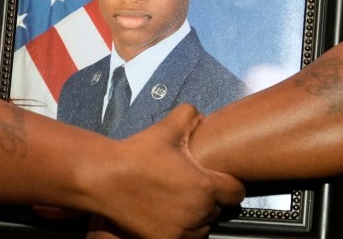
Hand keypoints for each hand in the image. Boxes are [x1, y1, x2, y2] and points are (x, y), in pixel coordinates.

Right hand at [88, 103, 244, 238]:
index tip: (220, 179)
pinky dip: (180, 228)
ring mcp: (181, 231)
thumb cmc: (137, 155)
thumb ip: (190, 117)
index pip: (236, 192)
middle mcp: (197, 213)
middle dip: (209, 199)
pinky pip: (184, 238)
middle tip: (192, 186)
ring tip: (179, 200)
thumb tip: (200, 116)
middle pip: (218, 210)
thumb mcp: (167, 129)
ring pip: (202, 227)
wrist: (105, 179)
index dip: (230, 183)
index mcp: (204, 186)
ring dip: (196, 216)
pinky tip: (167, 213)